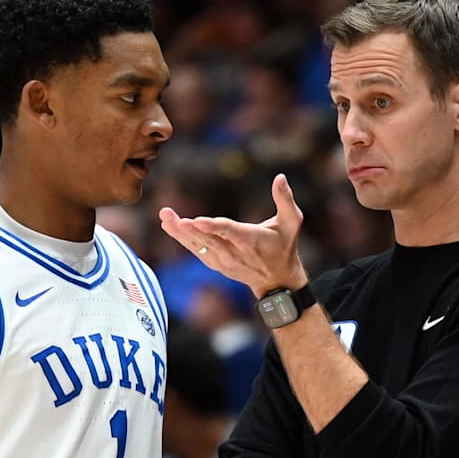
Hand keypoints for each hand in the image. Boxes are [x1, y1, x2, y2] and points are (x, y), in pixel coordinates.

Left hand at [159, 173, 307, 296]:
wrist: (277, 280)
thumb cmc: (285, 246)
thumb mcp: (293, 222)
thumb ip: (286, 199)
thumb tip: (280, 176)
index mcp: (251, 240)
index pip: (229, 232)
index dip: (211, 226)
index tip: (194, 220)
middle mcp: (234, 252)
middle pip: (206, 239)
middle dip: (186, 227)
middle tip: (167, 214)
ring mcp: (224, 260)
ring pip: (198, 246)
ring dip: (179, 232)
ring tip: (165, 217)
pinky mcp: (217, 264)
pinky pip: (197, 251)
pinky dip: (183, 240)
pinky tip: (170, 226)